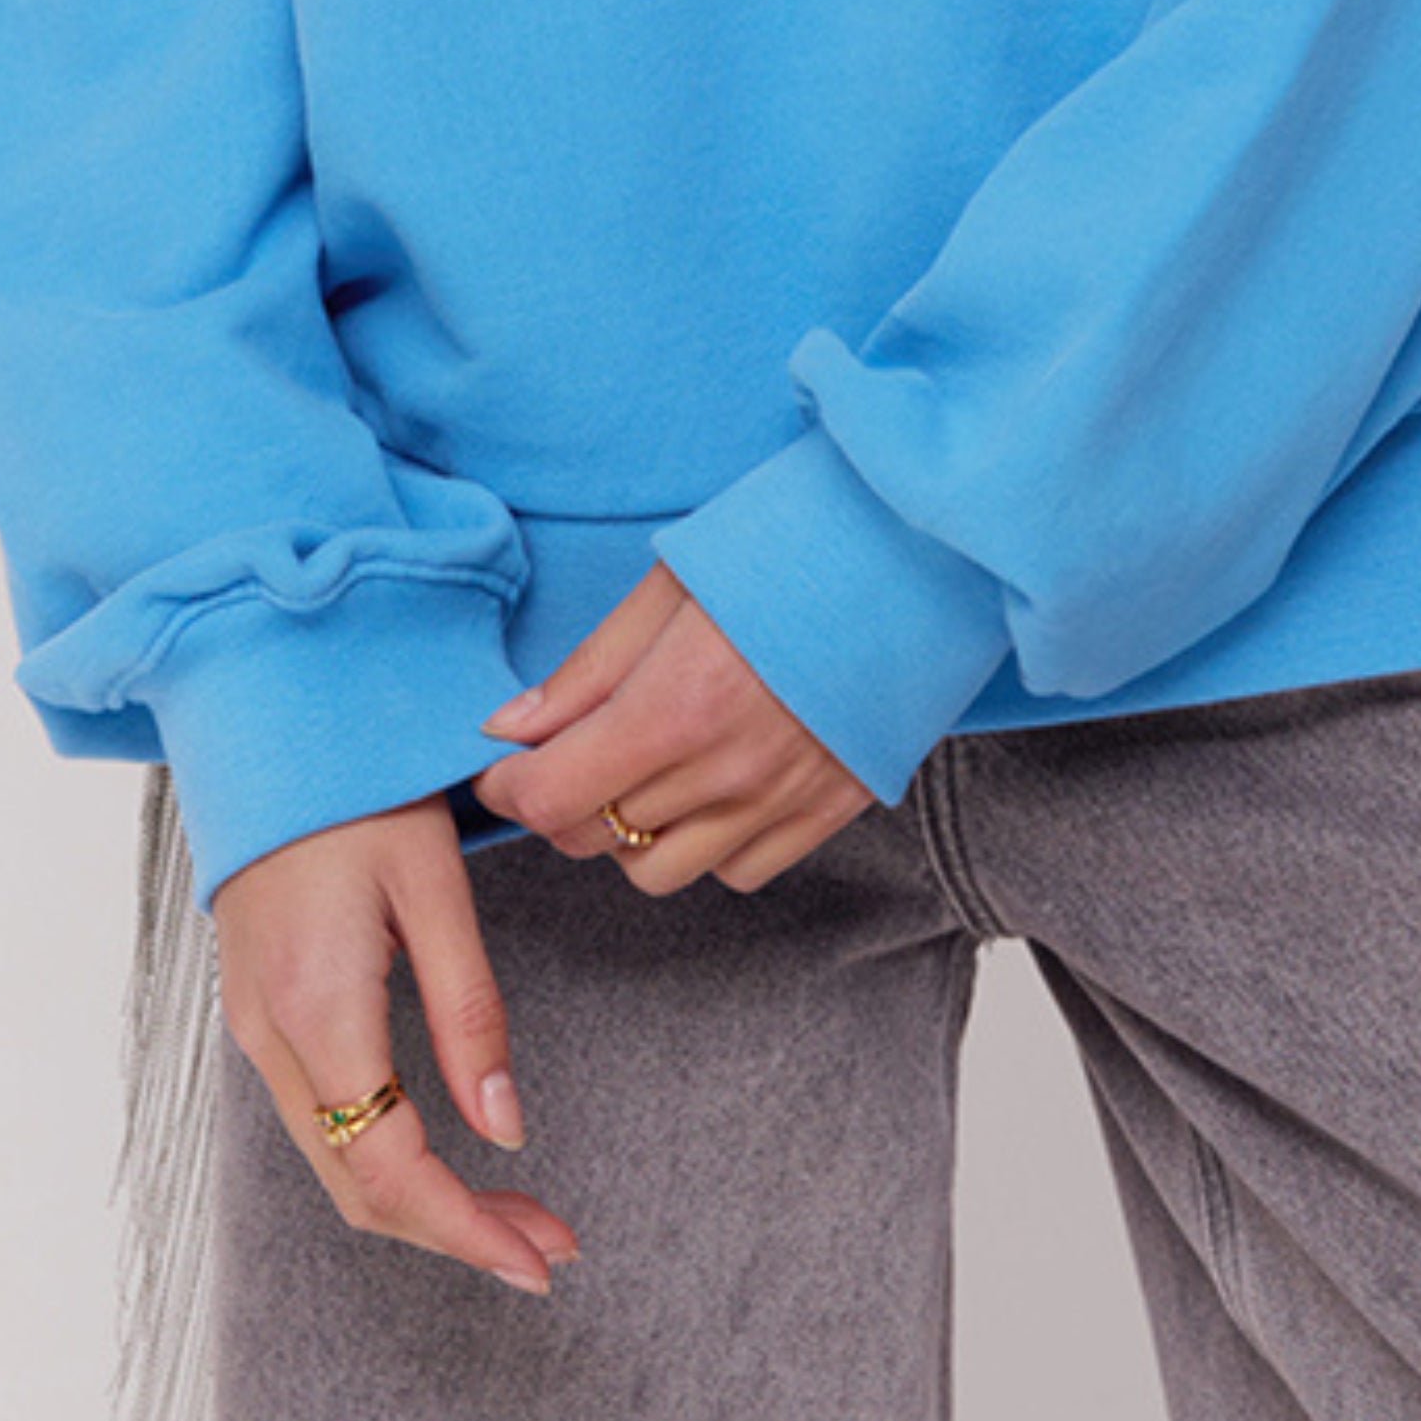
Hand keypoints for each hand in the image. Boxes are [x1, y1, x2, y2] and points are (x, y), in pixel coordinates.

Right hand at [211, 790, 580, 1292]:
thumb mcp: (432, 885)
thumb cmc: (357, 787)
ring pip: (336, 1165)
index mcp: (317, 1007)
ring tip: (518, 1212)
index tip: (539, 1261)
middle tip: (550, 1246)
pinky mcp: (260, 1016)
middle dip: (457, 1232)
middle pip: (359, 1188)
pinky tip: (446, 1155)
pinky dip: (387, 1159)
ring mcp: (254, 1032)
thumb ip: (470, 1010)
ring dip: (426, 1203)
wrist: (268, 725)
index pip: (388, 1168)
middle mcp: (270, 1038)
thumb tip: (507, 1132)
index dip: (466, 1230)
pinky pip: (321, 1123)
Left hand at [471, 566, 872, 891]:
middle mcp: (727, 771)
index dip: (509, 789)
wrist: (914, 551)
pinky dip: (706, 843)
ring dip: (631, 833)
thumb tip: (509, 730)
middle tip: (575, 750)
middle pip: (595, 838)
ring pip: (657, 873)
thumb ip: (588, 670)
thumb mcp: (670, 586)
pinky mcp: (829, 810)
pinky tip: (710, 784)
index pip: (553, 798)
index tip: (506, 766)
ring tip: (647, 769)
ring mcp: (782, 800)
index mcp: (677, 706)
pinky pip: (735, 872)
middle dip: (564, 801)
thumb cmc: (788, 546)